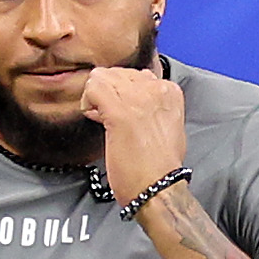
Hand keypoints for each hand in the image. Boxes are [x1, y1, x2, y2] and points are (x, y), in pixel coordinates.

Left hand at [86, 62, 187, 212]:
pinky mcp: (120, 112)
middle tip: (107, 116)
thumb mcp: (167, 126)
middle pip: (116, 73)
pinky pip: (93, 88)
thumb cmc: (161, 165)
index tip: (121, 110)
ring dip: (96, 96)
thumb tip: (132, 101)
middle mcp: (155, 89)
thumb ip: (153, 107)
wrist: (159, 186)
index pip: (134, 74)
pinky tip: (95, 118)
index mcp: (169, 91)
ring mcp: (138, 98)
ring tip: (102, 118)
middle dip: (107, 92)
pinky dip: (88, 102)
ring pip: (101, 76)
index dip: (121, 92)